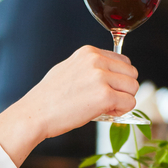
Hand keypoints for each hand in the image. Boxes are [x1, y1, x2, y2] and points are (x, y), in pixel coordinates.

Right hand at [0, 46, 138, 165]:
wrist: (34, 114)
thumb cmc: (49, 98)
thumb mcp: (69, 70)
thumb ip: (91, 67)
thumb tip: (112, 74)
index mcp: (88, 52)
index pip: (123, 61)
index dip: (118, 79)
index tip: (106, 89)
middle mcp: (96, 60)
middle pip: (132, 74)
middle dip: (124, 90)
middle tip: (107, 101)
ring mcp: (101, 77)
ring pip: (133, 88)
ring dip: (123, 101)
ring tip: (104, 107)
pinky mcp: (104, 96)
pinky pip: (129, 103)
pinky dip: (120, 111)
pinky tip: (103, 113)